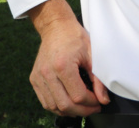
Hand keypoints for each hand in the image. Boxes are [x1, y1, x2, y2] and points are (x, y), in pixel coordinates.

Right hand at [28, 0, 109, 116]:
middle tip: (93, 108)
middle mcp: (47, 73)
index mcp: (63, 65)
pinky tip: (69, 103)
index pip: (78, 95)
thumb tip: (103, 99)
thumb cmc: (75, 37)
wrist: (56, 27)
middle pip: (64, 105)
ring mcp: (38, 77)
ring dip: (69, 111)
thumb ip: (98, 79)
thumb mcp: (92, 54)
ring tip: (82, 107)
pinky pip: (45, 101)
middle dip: (82, 111)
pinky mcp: (34, 79)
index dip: (91, 102)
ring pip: (53, 106)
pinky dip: (57, 106)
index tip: (100, 102)